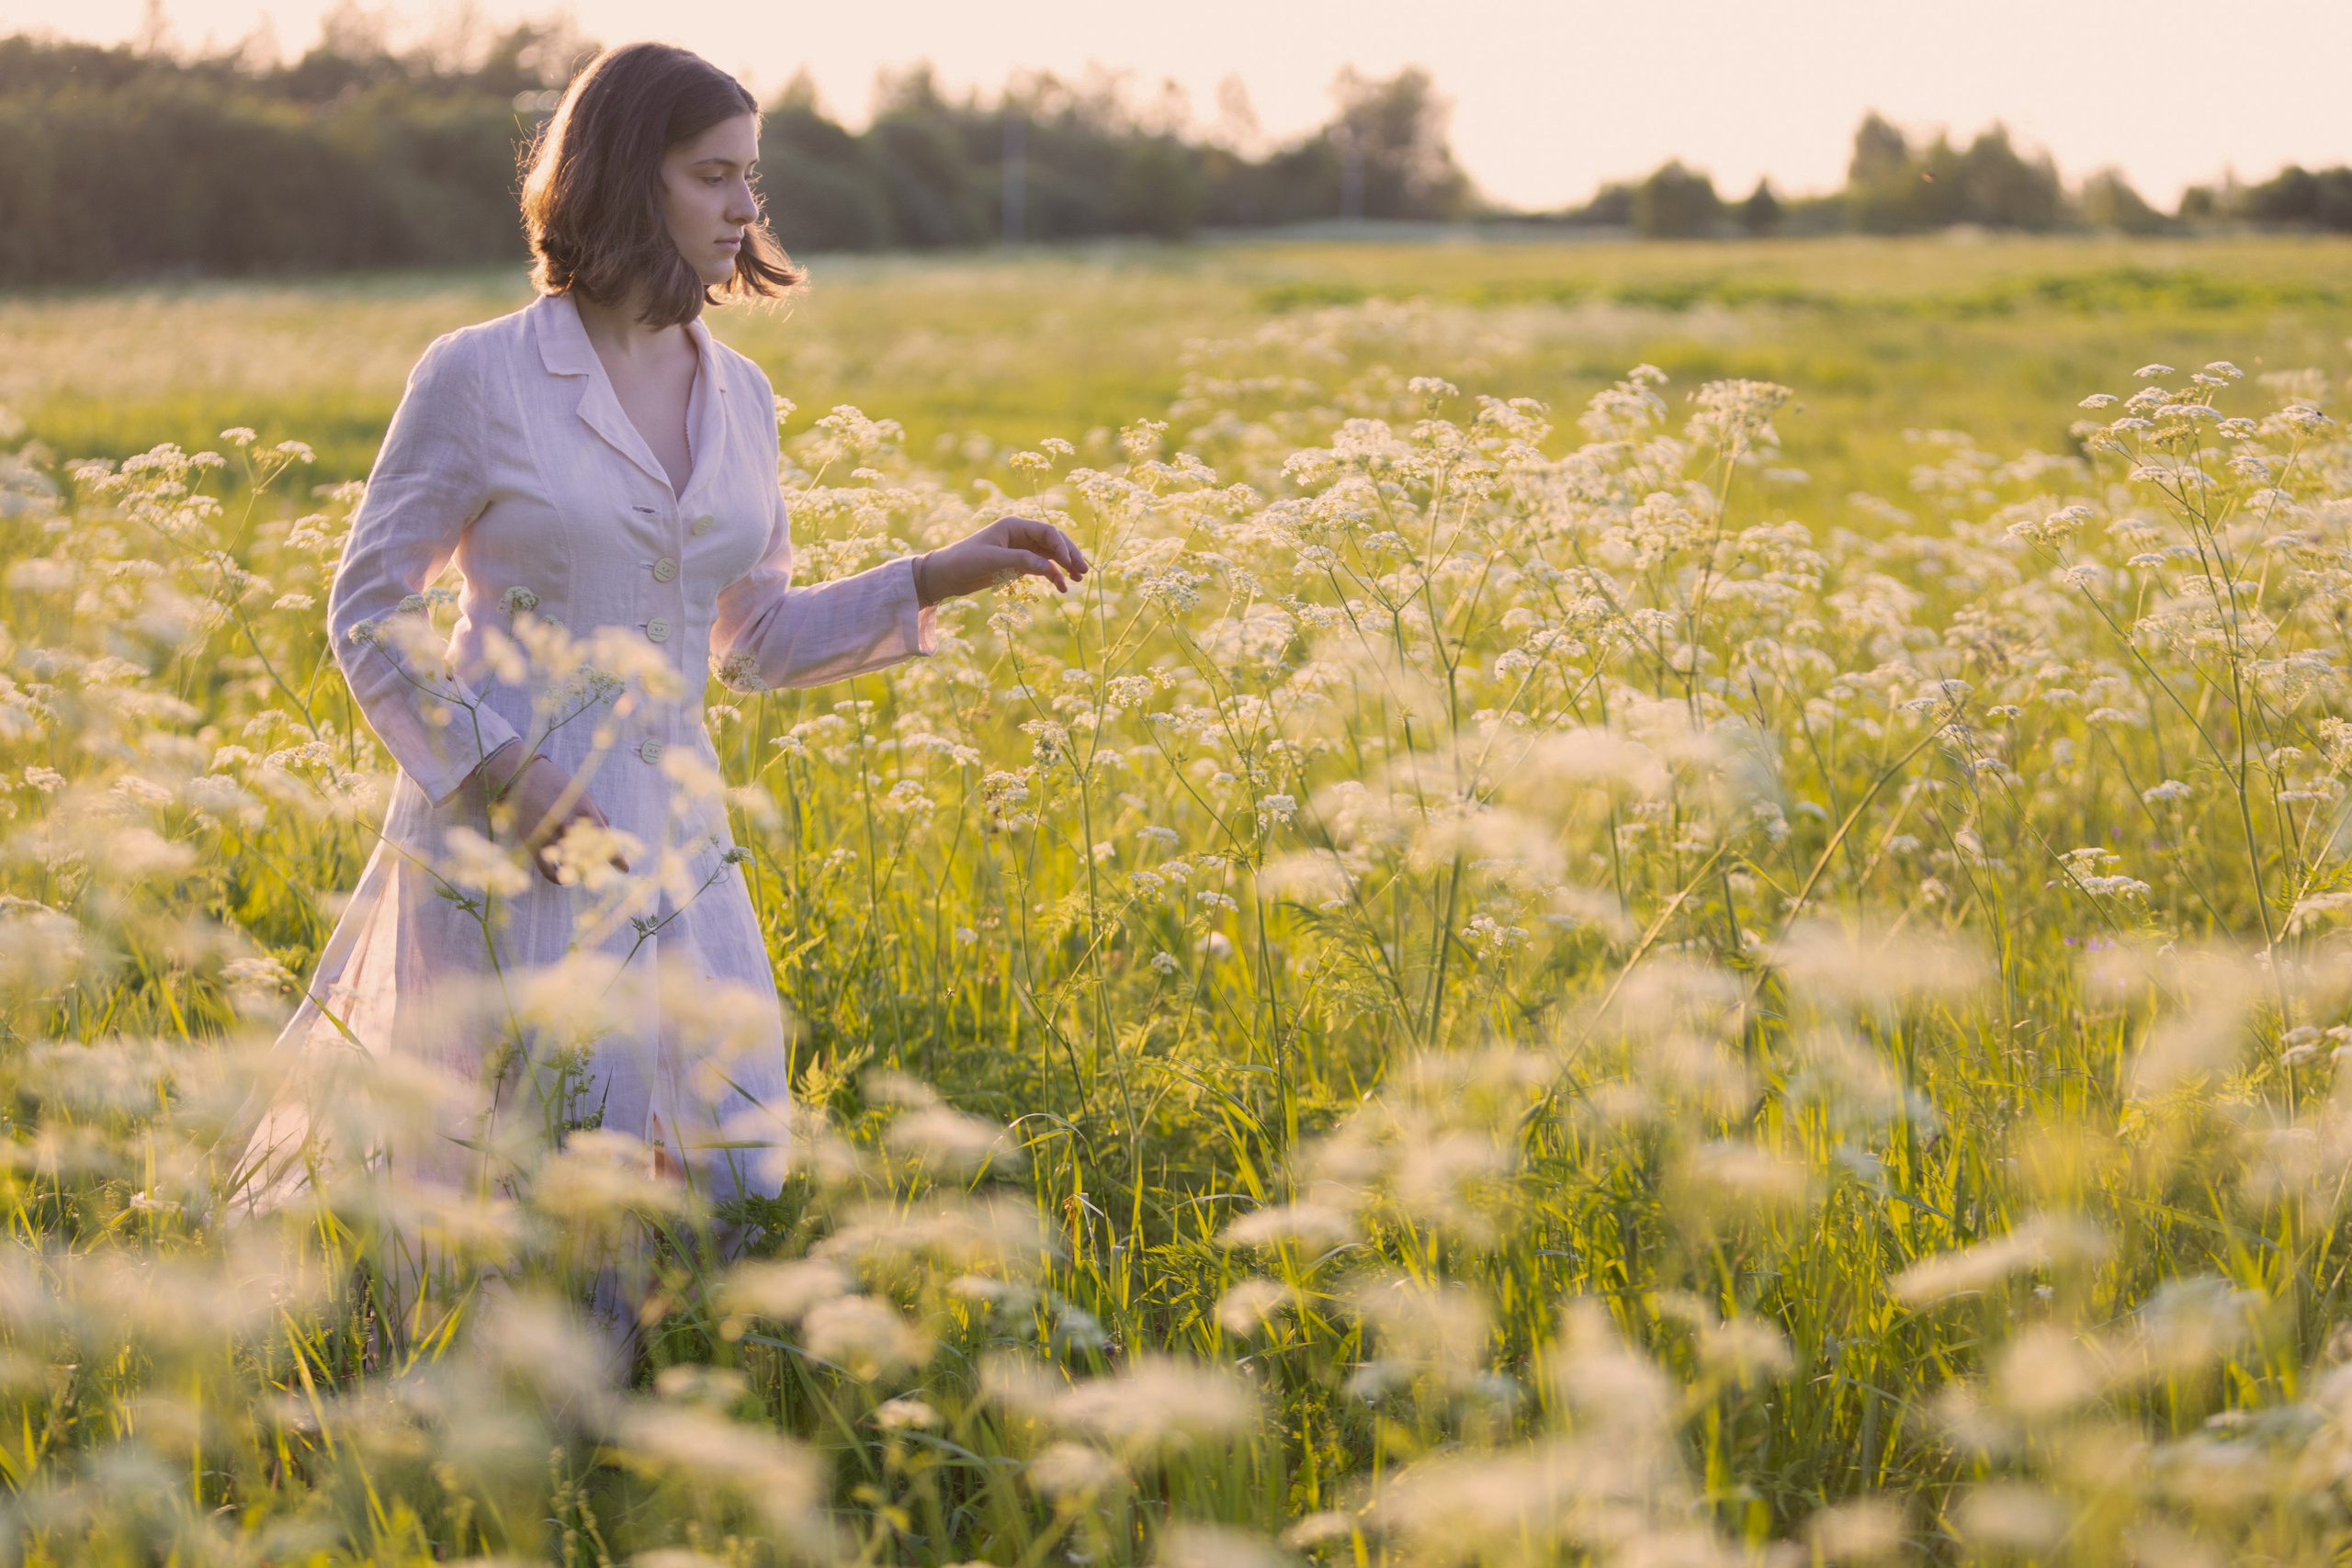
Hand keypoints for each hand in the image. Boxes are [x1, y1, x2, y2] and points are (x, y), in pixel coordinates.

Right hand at [480, 741, 627, 883]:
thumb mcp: (580, 792)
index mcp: (584, 809)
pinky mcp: (532, 842)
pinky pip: (547, 870)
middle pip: (590, 856)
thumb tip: (608, 831)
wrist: (519, 775)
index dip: (617, 858)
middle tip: (603, 877)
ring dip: (580, 874)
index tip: (624, 869)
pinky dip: (558, 878)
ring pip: (570, 865)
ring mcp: (549, 833)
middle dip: (598, 869)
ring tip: (585, 876)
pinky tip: (565, 879)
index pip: (606, 839)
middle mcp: (568, 823)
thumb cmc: (554, 782)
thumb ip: (596, 813)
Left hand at [913, 516, 1090, 607]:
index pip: (1047, 531)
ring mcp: (1021, 549)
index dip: (1061, 546)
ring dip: (1065, 566)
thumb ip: (1021, 561)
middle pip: (1054, 541)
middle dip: (1070, 554)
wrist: (948, 574)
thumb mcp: (992, 560)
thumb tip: (1049, 567)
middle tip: (1083, 570)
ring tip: (1078, 579)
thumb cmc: (965, 561)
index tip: (1069, 563)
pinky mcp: (1018, 564)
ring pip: (1051, 555)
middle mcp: (1021, 535)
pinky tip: (1061, 588)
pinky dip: (1053, 576)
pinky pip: (1042, 568)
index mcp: (1015, 526)